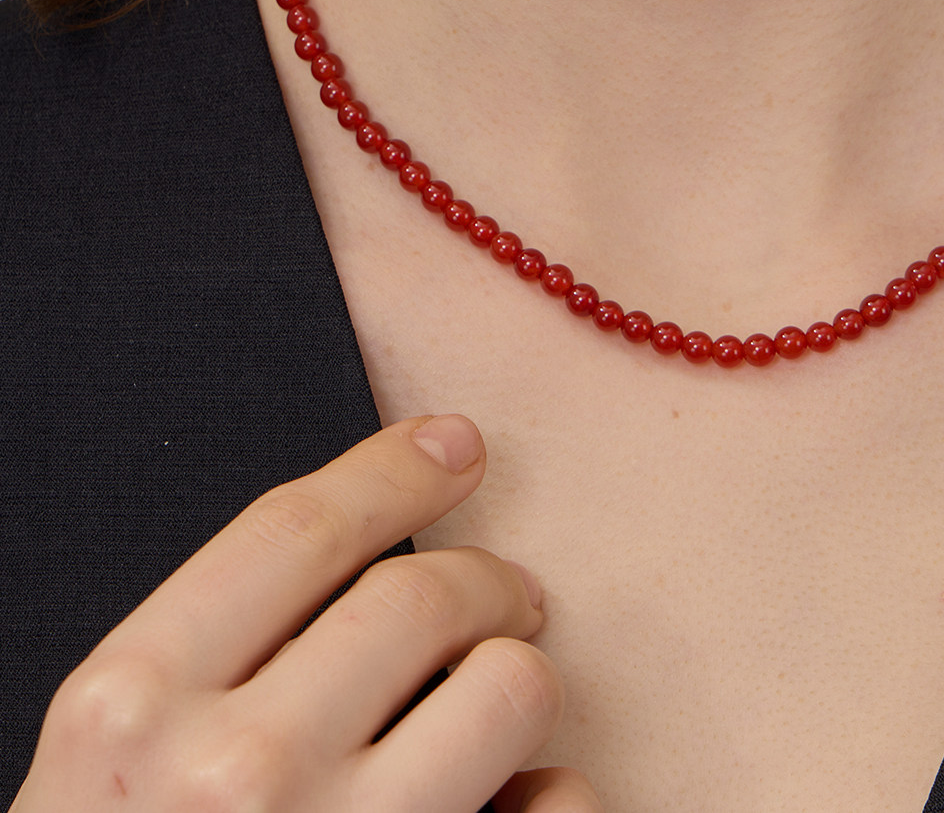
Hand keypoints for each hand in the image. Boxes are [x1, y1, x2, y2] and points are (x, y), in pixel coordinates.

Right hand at [8, 414, 601, 811]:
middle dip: (486, 579)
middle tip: (503, 596)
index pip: (297, 529)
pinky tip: (520, 805)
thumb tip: (385, 561)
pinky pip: (556, 808)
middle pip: (422, 595)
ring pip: (509, 684)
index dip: (392, 470)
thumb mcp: (108, 768)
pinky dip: (557, 796)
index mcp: (132, 705)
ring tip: (504, 692)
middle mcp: (231, 770)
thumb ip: (215, 661)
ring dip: (522, 673)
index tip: (455, 446)